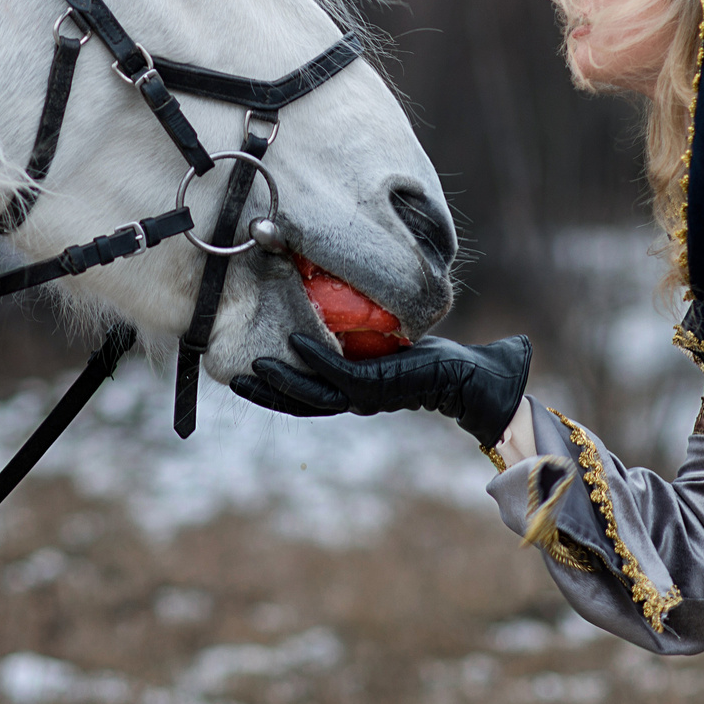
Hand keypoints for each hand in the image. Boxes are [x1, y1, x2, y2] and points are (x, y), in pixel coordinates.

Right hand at [232, 334, 530, 448]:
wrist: (471, 378)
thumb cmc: (437, 357)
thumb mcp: (391, 343)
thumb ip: (369, 332)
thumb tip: (353, 301)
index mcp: (353, 391)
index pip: (306, 394)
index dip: (275, 388)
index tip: (246, 374)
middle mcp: (354, 399)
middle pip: (299, 401)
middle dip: (265, 393)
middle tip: (232, 381)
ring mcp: (364, 395)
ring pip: (311, 394)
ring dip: (279, 382)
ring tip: (251, 369)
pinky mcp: (377, 386)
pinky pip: (336, 373)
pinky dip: (313, 358)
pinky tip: (293, 341)